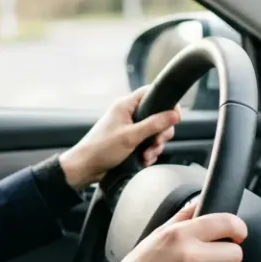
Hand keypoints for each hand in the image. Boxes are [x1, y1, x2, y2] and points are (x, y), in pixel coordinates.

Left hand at [58, 85, 180, 189]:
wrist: (85, 168)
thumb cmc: (101, 149)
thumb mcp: (131, 136)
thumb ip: (154, 124)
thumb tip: (175, 114)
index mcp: (126, 105)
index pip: (151, 93)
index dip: (166, 102)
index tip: (174, 116)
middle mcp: (128, 114)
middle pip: (158, 116)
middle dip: (161, 132)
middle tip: (157, 142)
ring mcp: (129, 128)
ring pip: (154, 133)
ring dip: (155, 146)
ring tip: (146, 156)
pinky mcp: (130, 142)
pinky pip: (147, 144)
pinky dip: (148, 153)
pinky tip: (143, 161)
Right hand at [98, 200, 245, 261]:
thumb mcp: (157, 234)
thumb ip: (183, 216)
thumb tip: (201, 200)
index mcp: (180, 234)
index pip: (227, 223)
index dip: (238, 229)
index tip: (237, 234)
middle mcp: (188, 255)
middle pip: (235, 253)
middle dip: (226, 258)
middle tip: (210, 261)